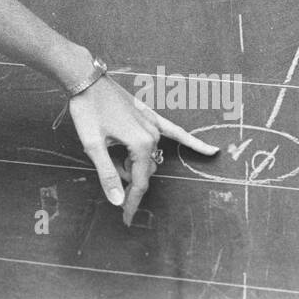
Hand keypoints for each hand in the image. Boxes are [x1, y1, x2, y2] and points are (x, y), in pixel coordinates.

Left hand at [67, 75, 219, 226]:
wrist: (86, 79)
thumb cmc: (87, 110)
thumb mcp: (93, 145)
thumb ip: (107, 174)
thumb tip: (118, 201)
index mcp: (140, 144)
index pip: (140, 182)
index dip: (131, 202)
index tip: (125, 219)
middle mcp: (152, 135)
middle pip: (142, 170)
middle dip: (124, 175)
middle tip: (101, 160)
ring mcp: (154, 124)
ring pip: (147, 156)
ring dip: (131, 161)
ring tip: (108, 145)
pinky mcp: (151, 115)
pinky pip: (174, 132)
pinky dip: (190, 142)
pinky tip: (211, 150)